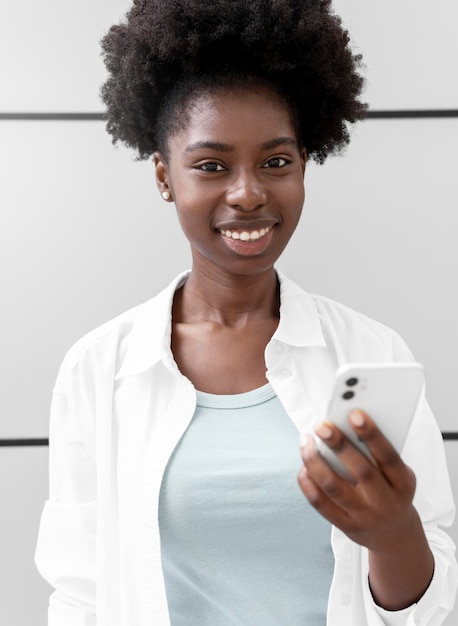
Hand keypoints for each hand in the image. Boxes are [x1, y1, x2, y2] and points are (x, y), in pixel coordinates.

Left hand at [298, 409, 433, 609]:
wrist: (393, 534)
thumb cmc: (391, 490)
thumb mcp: (397, 474)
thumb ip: (376, 454)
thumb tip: (344, 426)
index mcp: (403, 483)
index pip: (388, 457)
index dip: (372, 435)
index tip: (354, 414)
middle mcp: (385, 502)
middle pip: (361, 471)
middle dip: (339, 444)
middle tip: (321, 425)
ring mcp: (364, 517)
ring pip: (333, 487)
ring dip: (315, 461)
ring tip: (305, 440)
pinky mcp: (345, 526)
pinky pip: (320, 503)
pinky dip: (308, 482)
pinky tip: (304, 465)